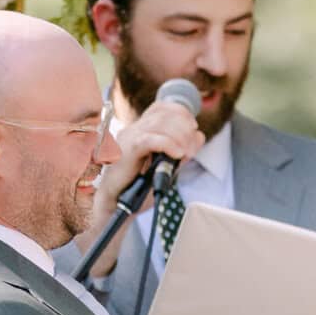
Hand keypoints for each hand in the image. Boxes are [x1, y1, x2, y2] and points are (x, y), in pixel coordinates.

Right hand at [77, 100, 203, 271]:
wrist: (116, 206)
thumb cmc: (137, 189)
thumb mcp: (165, 169)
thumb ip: (181, 152)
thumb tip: (199, 136)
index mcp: (140, 130)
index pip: (160, 108)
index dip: (180, 111)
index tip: (193, 126)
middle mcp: (133, 130)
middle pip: (163, 113)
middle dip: (184, 126)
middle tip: (192, 144)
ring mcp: (128, 139)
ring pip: (159, 124)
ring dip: (179, 136)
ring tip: (186, 152)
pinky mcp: (126, 151)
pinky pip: (150, 140)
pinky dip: (168, 144)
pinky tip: (178, 154)